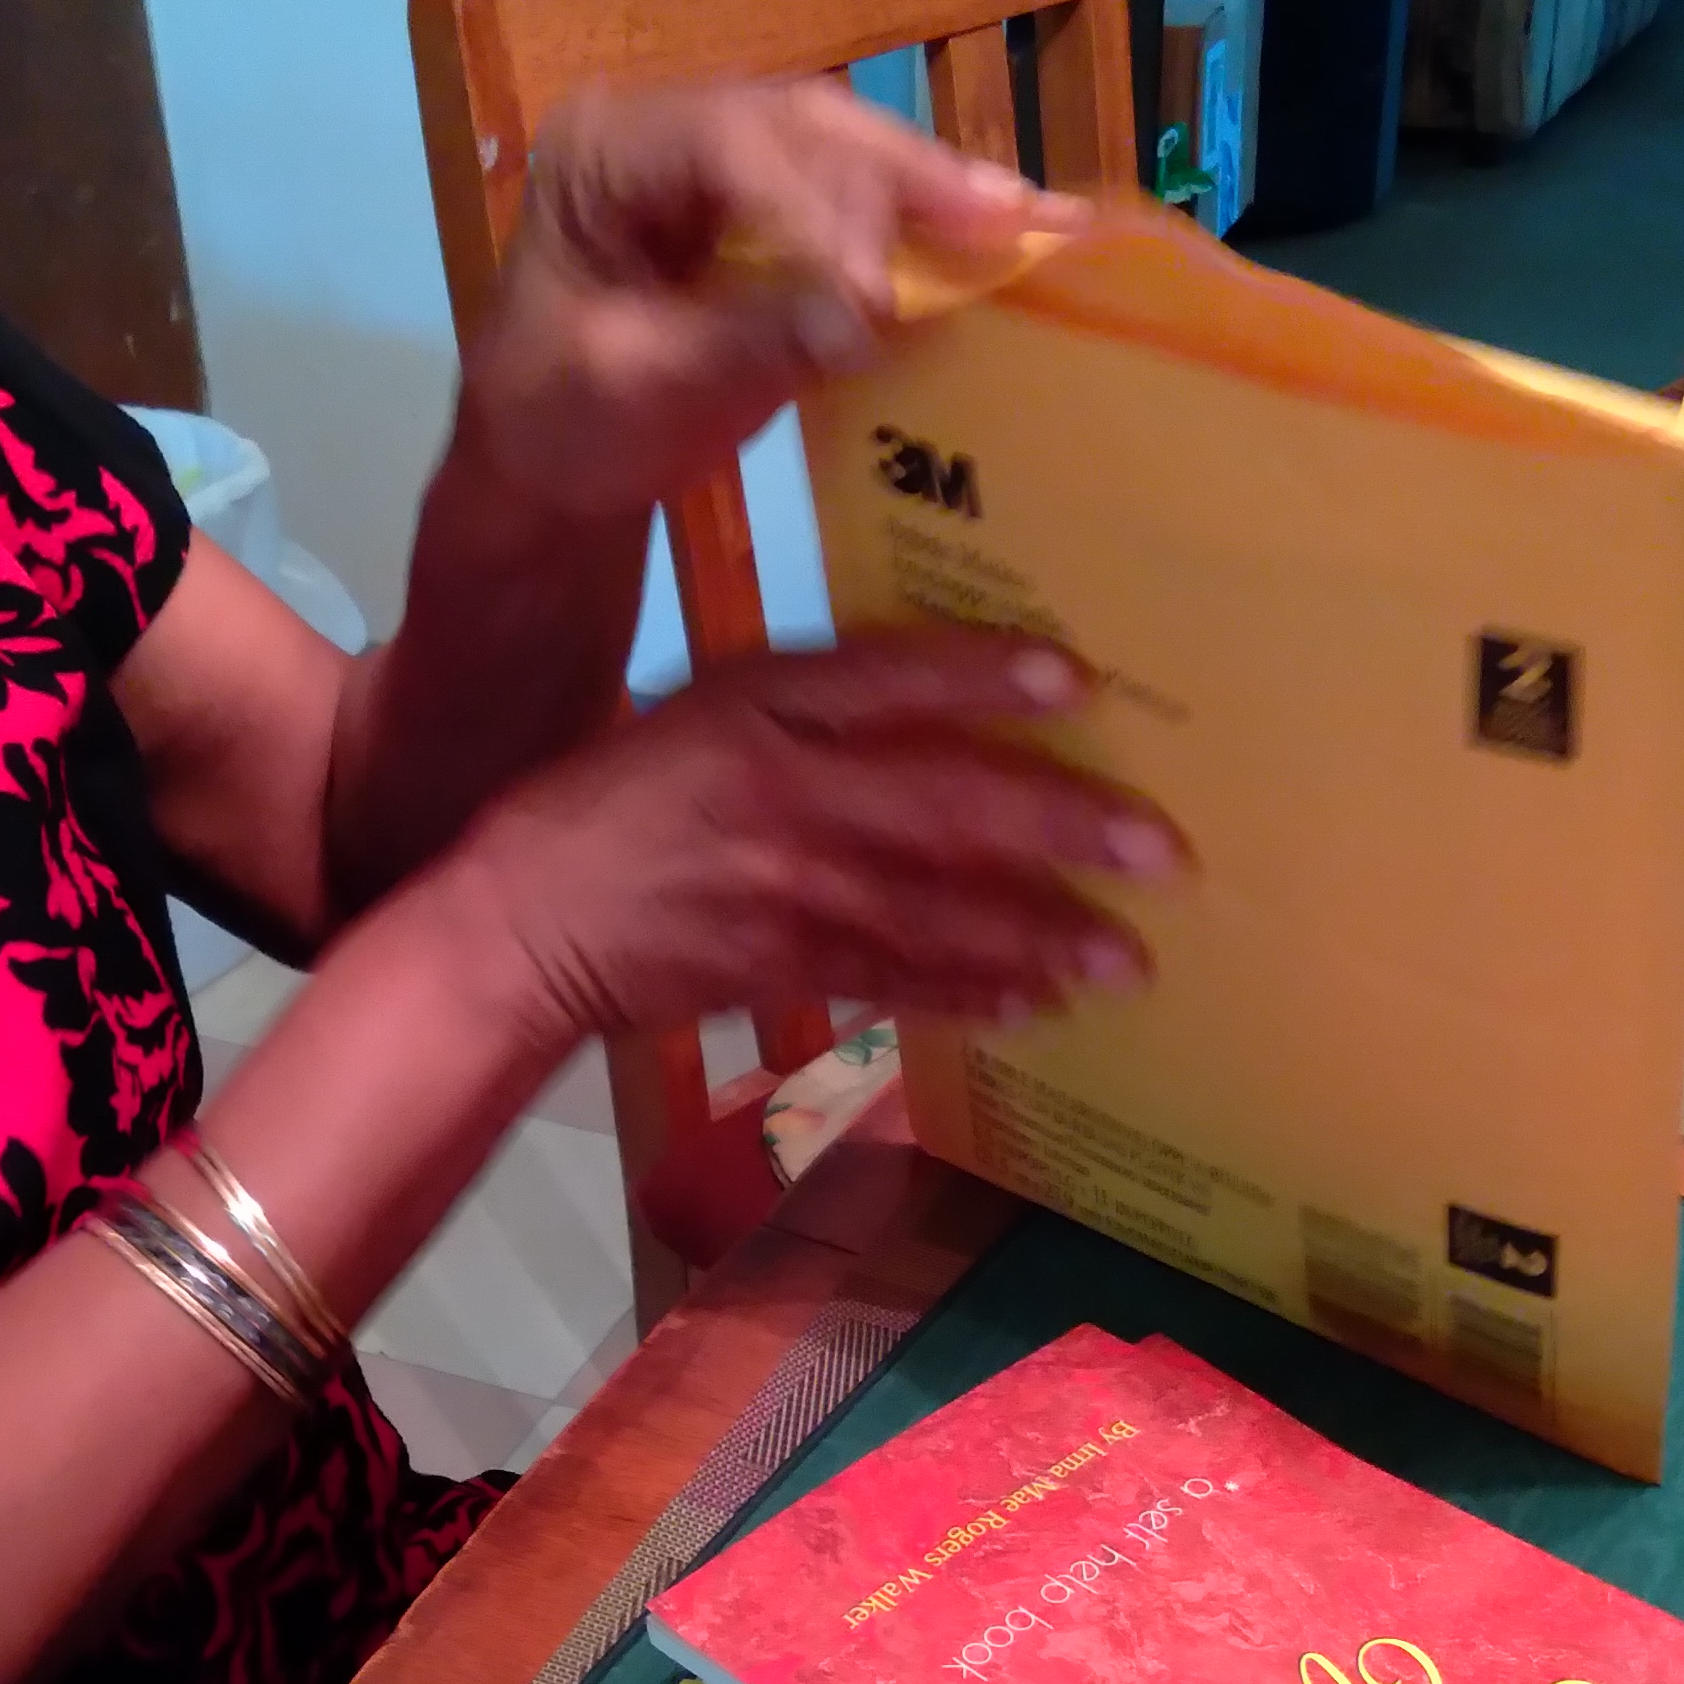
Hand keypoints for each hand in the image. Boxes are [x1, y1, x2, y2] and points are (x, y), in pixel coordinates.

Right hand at [437, 629, 1184, 1054]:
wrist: (523, 920)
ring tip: (1122, 958)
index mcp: (761, 711)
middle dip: (1060, 828)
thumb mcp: (706, 706)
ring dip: (1038, 936)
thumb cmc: (618, 799)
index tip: (1078, 681)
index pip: (888, 682)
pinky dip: (965, 994)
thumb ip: (818, 695)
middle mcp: (783, 795)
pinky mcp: (776, 966)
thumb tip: (944, 690)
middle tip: (1159, 855)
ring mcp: (782, 890)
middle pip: (944, 803)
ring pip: (933, 908)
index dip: (982, 679)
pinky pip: (890, 979)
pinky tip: (1033, 1004)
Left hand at [456, 80, 1080, 527]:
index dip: (814, 207)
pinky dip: (929, 223)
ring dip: (937, 189)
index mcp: (603, 151)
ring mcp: (724, 159)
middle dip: (906, 176)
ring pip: (844, 149)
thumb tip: (868, 317)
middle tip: (1007, 217)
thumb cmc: (562, 425)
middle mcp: (668, 127)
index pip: (724, 146)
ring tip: (1033, 220)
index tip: (876, 290)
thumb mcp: (637, 388)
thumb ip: (747, 343)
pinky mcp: (772, 206)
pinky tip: (1009, 235)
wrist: (546, 469)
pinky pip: (858, 198)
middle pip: (803, 127)